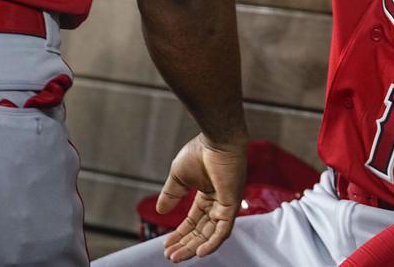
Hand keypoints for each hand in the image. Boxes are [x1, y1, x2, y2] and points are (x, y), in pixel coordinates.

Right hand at [158, 133, 246, 261]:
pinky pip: (223, 230)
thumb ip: (171, 194)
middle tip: (170, 255)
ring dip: (193, 247)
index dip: (180, 234)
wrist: (216, 139)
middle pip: (201, 231)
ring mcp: (226, 204)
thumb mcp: (179, 176)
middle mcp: (218, 202)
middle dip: (184, 244)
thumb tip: (161, 210)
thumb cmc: (201, 151)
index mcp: (207, 194)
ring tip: (178, 256)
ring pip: (210, 234)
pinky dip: (212, 243)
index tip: (167, 244)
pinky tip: (199, 252)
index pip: (193, 221)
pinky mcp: (232, 204)